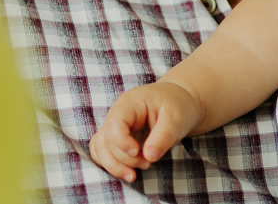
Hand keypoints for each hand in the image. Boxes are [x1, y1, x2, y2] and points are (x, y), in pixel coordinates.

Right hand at [89, 82, 203, 182]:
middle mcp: (117, 114)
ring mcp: (115, 126)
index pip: (114, 123)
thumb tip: (149, 157)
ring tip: (134, 175)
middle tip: (148, 163)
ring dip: (114, 165)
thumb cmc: (176, 106)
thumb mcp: (175, 119)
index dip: (122, 142)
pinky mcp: (117, 138)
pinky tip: (127, 171)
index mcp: (130, 104)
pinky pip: (102, 152)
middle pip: (107, 140)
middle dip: (125, 158)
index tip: (138, 152)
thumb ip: (162, 136)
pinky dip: (111, 165)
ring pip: (100, 149)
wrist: (178, 102)